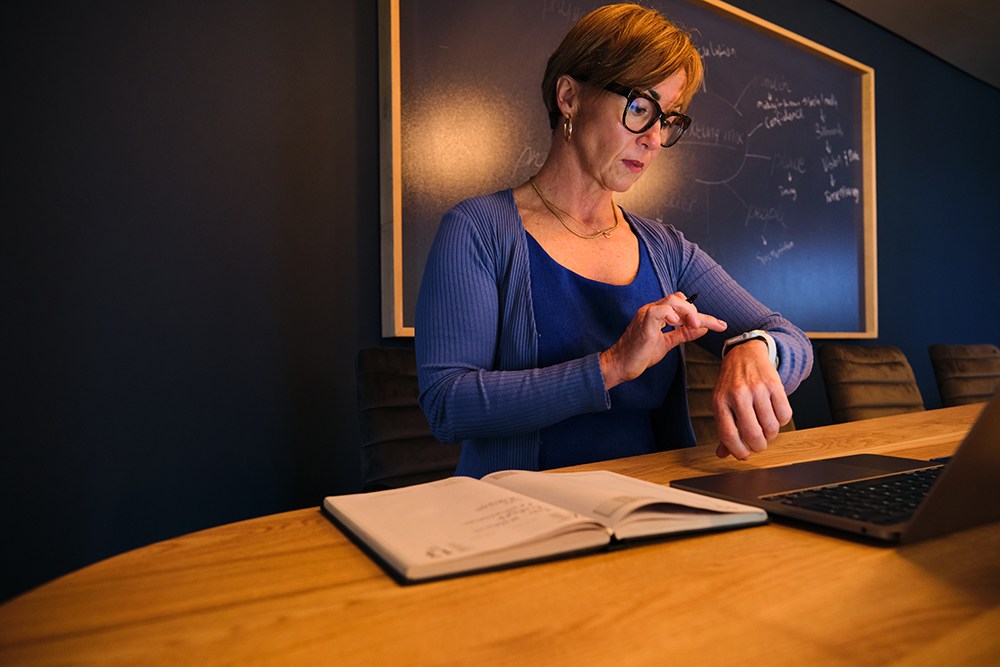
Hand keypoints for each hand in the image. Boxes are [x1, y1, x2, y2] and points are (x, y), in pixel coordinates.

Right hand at [600, 292, 726, 389]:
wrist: (620, 365)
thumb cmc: (639, 354)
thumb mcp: (667, 343)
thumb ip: (683, 334)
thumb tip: (702, 328)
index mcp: (658, 314)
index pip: (683, 306)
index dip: (702, 315)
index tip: (720, 325)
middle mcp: (653, 310)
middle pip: (680, 298)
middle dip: (697, 312)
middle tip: (707, 325)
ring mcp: (647, 314)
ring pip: (673, 300)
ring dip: (689, 311)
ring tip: (695, 324)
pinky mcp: (643, 322)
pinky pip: (660, 310)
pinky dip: (672, 314)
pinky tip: (678, 324)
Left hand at [712, 340, 792, 459]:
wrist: (744, 354)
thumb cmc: (731, 384)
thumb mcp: (721, 403)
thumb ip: (724, 429)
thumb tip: (722, 454)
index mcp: (720, 402)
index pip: (728, 435)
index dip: (738, 451)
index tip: (745, 455)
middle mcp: (737, 394)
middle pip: (753, 434)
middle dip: (759, 446)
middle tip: (759, 444)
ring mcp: (757, 388)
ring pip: (771, 427)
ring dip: (771, 434)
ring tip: (766, 428)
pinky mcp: (774, 384)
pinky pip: (785, 414)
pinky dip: (782, 421)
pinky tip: (774, 415)